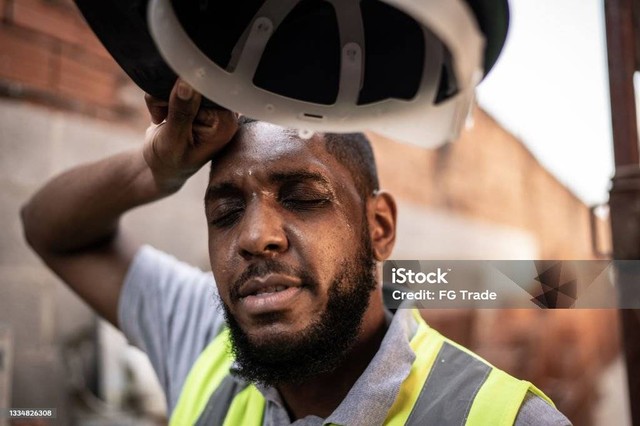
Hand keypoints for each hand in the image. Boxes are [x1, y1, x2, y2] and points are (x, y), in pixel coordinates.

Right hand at [143, 78, 237, 192]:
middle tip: (162, 115)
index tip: (169, 108)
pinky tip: (162, 114)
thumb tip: (187, 83)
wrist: (161, 168)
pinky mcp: (196, 101)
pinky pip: (176, 85)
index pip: (205, 90)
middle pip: (194, 83)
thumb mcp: (173, 140)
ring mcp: (210, 107)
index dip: (184, 93)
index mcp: (225, 124)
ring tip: (161, 117)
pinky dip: (161, 96)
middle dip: (170, 95)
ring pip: (181, 81)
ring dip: (162, 96)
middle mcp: (223, 113)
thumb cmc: (169, 161)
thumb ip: (181, 112)